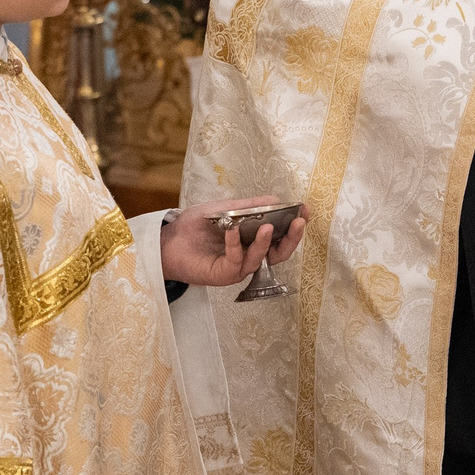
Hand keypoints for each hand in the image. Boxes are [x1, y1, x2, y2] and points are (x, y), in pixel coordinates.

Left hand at [161, 197, 307, 286]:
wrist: (169, 239)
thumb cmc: (197, 226)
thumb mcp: (227, 208)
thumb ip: (251, 206)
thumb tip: (277, 199)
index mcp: (254, 240)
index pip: (281, 236)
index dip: (295, 225)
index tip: (305, 211)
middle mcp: (250, 256)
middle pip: (280, 253)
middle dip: (292, 238)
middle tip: (299, 222)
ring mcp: (238, 267)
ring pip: (261, 259)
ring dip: (266, 243)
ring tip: (269, 227)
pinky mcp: (224, 275)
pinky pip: (236, 261)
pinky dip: (236, 244)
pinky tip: (232, 230)